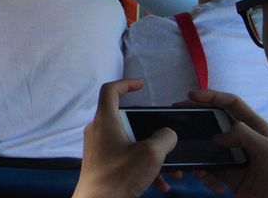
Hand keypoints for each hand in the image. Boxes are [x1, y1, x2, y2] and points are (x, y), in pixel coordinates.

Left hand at [73, 79, 176, 197]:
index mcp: (105, 121)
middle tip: (166, 140)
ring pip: (129, 142)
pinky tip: (160, 183)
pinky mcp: (101, 163)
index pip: (110, 90)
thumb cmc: (120, 176)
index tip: (140, 85)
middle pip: (125, 119)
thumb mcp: (151, 154)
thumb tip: (167, 134)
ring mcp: (98, 147)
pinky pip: (124, 157)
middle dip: (150, 130)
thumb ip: (164, 137)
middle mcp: (98, 131)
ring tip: (169, 170)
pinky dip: (142, 166)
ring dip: (150, 153)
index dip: (126, 83)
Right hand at [183, 90, 267, 196]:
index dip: (212, 96)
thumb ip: (245, 134)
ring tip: (192, 163)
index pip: (233, 104)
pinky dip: (206, 175)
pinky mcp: (231, 176)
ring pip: (209, 148)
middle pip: (216, 122)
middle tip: (178, 119)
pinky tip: (211, 183)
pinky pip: (210, 169)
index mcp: (257, 129)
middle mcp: (246, 140)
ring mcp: (237, 158)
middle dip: (197, 120)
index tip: (191, 94)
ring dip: (199, 154)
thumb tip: (217, 136)